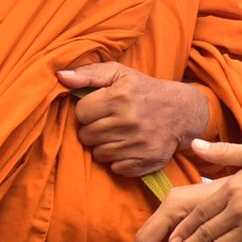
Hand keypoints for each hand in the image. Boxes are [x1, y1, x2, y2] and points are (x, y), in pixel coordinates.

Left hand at [60, 61, 210, 178]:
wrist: (182, 111)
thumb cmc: (143, 91)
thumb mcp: (118, 74)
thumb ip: (88, 73)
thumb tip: (59, 76)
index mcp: (120, 96)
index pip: (81, 113)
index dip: (87, 111)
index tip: (100, 108)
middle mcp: (130, 120)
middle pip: (87, 136)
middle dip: (93, 130)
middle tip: (108, 123)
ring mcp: (139, 143)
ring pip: (100, 154)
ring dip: (105, 146)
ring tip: (118, 134)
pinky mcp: (147, 160)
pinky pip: (116, 168)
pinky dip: (119, 160)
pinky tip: (128, 147)